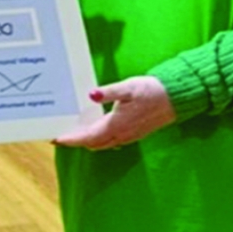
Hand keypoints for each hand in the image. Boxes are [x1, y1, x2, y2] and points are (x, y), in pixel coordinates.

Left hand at [55, 76, 176, 149]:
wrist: (176, 98)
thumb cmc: (151, 91)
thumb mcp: (128, 88)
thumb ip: (108, 92)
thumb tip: (91, 95)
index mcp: (116, 125)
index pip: (87, 137)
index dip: (71, 139)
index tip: (56, 138)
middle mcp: (121, 135)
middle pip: (92, 143)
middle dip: (75, 141)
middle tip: (59, 135)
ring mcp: (128, 136)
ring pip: (102, 144)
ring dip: (86, 141)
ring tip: (73, 133)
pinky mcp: (134, 133)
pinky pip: (111, 141)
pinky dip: (98, 138)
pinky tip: (94, 129)